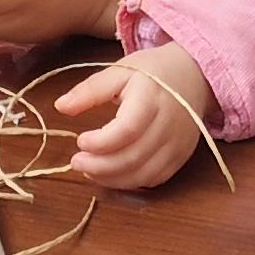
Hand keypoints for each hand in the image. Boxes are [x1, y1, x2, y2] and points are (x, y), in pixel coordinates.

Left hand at [55, 43, 215, 190]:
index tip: (80, 141)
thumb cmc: (153, 72)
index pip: (126, 130)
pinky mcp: (182, 157)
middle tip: (77, 162)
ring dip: (112, 178)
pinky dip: (130, 182)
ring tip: (90, 171)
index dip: (100, 142)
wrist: (195, 76)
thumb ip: (90, 90)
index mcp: (151, 99)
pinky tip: (112, 174)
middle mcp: (169, 125)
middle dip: (100, 166)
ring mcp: (178, 144)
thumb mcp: (119, 71)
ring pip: (144, 175)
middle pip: (133, 157)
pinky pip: (155, 179)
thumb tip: (60, 106)